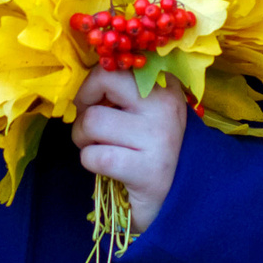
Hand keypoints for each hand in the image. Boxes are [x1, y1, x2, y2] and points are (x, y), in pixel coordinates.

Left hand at [70, 70, 186, 233]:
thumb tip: (84, 85)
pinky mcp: (147, 171)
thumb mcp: (145, 110)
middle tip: (91, 125)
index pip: (114, 66)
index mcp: (165, 85)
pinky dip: (90, 162)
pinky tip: (106, 167)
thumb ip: (122, 91)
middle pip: (103, 81)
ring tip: (97, 147)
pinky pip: (95, 156)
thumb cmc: (151, 148)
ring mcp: (158, 138)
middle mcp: (165, 106)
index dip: (93, 85)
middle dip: (84, 105)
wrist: (180, 195)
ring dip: (82, 139)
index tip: (96, 102)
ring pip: (92, 121)